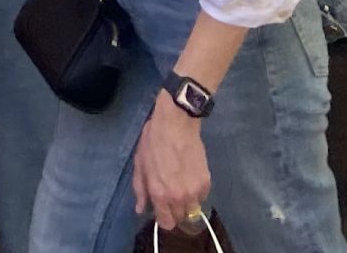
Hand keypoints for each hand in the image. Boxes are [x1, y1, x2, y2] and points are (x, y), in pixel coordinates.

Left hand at [130, 93, 214, 228]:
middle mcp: (178, 197)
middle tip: (171, 195)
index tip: (162, 210)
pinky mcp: (206, 182)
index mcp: (159, 194)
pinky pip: (202, 197)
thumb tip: (141, 209)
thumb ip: (140, 190)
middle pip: (180, 218)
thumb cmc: (154, 142)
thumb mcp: (140, 165)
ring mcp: (194, 191)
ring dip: (187, 203)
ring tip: (181, 187)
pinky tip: (190, 178)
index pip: (166, 223)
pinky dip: (197, 193)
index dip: (164, 218)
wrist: (176, 124)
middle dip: (174, 210)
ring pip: (193, 210)